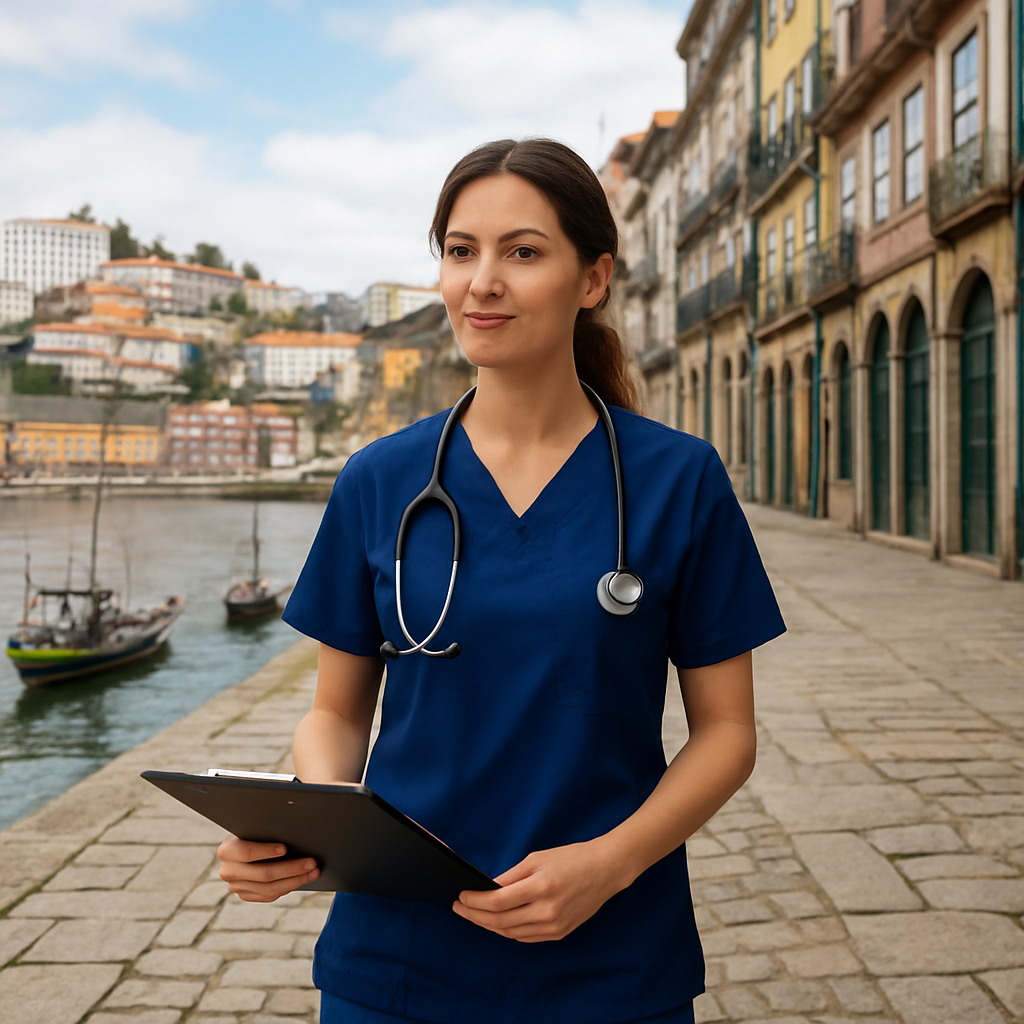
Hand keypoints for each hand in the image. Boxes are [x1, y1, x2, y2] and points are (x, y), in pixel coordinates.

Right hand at [217, 836, 319, 901]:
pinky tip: (303, 879)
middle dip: (291, 868)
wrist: (243, 844)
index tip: (285, 848)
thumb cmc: (254, 831)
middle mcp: (228, 871)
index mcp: (227, 850)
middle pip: (263, 874)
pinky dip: (289, 887)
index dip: (266, 851)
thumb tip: (293, 831)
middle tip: (311, 862)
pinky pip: (270, 895)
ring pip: (269, 889)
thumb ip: (265, 830)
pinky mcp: (246, 895)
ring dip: (296, 880)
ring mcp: (236, 886)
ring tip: (313, 872)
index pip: (246, 852)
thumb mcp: (254, 827)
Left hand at [452, 839, 629, 942]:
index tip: (460, 896)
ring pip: (511, 933)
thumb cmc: (571, 858)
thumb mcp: (537, 858)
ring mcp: (554, 926)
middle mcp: (547, 911)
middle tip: (459, 908)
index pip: (497, 902)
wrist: (606, 870)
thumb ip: (510, 876)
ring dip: (488, 925)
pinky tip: (497, 921)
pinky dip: (508, 930)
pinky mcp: (559, 933)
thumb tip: (486, 889)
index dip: (474, 902)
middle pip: (500, 922)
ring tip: (473, 915)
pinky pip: (525, 937)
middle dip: (475, 916)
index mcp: (541, 887)